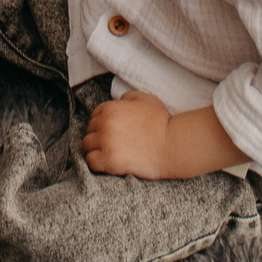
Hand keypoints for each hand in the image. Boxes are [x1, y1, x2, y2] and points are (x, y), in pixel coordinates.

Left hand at [84, 94, 246, 180]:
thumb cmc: (163, 122)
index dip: (103, 124)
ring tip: (109, 154)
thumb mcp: (146, 99)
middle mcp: (104, 124)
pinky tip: (108, 164)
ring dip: (96, 150)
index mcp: (110, 109)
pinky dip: (97, 163)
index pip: (95, 115)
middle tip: (113, 144)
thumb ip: (128, 98)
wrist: (174, 145)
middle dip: (99, 136)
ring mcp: (106, 143)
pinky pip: (91, 162)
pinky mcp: (109, 161)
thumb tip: (119, 101)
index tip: (112, 132)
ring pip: (87, 146)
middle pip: (90, 130)